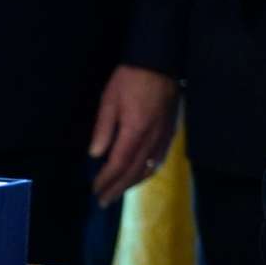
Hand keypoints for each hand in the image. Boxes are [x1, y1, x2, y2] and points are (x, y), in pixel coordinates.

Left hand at [88, 64, 178, 205]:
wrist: (161, 63)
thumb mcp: (110, 100)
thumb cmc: (131, 79)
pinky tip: (141, 175)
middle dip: (118, 188)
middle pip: (134, 171)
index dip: (107, 179)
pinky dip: (148, 172)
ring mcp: (163, 137)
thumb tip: (96, 155)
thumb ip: (104, 129)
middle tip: (103, 201)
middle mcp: (151, 139)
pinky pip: (160, 159)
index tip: (95, 190)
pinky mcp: (170, 132)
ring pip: (149, 168)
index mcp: (134, 131)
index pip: (119, 163)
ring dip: (132, 184)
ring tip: (119, 192)